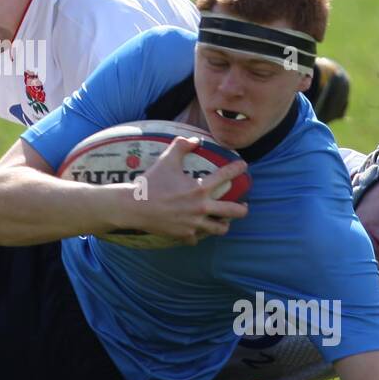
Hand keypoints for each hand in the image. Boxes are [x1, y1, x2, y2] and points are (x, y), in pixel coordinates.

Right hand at [131, 137, 247, 245]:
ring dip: (224, 225)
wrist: (134, 206)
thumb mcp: (166, 160)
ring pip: (219, 229)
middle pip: (233, 212)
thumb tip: (194, 140)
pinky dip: (198, 235)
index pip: (226, 176)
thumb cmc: (151, 182)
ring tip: (225, 222)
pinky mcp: (183, 235)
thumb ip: (181, 146)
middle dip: (242, 209)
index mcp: (200, 188)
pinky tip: (197, 232)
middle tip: (244, 206)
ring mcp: (194, 224)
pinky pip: (197, 239)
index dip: (237, 169)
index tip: (243, 166)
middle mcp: (201, 208)